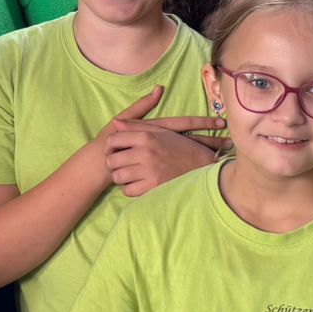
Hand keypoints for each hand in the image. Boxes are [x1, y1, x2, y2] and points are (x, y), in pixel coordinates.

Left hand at [99, 88, 227, 197]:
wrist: (203, 165)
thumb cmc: (180, 147)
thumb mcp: (161, 131)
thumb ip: (136, 126)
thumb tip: (115, 121)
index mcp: (146, 136)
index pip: (114, 139)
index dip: (109, 147)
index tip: (113, 151)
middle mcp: (146, 152)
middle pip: (112, 160)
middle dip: (113, 164)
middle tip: (120, 165)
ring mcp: (149, 170)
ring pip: (118, 176)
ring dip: (121, 177)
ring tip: (129, 175)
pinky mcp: (154, 186)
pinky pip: (128, 190)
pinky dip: (130, 189)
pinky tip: (137, 184)